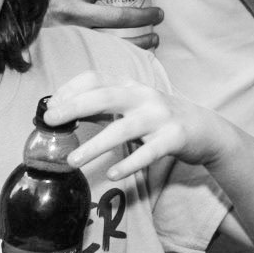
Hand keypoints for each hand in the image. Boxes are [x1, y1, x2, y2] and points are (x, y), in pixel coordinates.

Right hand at [47, 0, 161, 49]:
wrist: (2, 21)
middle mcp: (70, 14)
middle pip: (117, 16)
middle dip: (144, 16)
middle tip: (159, 14)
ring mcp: (68, 36)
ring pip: (112, 41)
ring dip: (138, 41)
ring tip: (154, 38)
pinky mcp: (65, 52)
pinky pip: (99, 56)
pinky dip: (120, 58)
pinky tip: (134, 57)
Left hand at [50, 71, 234, 178]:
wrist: (203, 128)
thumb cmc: (158, 118)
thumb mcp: (130, 106)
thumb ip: (101, 108)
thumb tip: (60, 111)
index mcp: (130, 86)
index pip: (95, 78)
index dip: (70, 90)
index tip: (50, 107)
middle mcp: (143, 96)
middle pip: (106, 96)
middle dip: (75, 106)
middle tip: (50, 121)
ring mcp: (160, 116)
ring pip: (123, 128)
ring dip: (96, 144)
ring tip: (73, 160)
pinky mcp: (173, 138)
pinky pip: (149, 152)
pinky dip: (130, 163)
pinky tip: (113, 174)